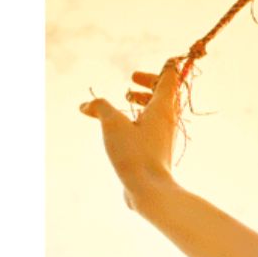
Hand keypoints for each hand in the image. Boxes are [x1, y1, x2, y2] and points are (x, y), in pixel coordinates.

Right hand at [80, 58, 183, 208]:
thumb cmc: (135, 153)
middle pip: (165, 92)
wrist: (149, 188)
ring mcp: (163, 135)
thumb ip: (101, 108)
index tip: (141, 68)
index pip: (170, 78)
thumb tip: (87, 105)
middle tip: (132, 80)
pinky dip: (137, 118)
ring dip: (142, 101)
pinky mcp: (156, 150)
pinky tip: (119, 126)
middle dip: (148, 83)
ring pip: (157, 110)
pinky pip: (149, 126)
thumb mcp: (112, 124)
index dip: (161, 67)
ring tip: (123, 100)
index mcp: (164, 107)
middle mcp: (168, 119)